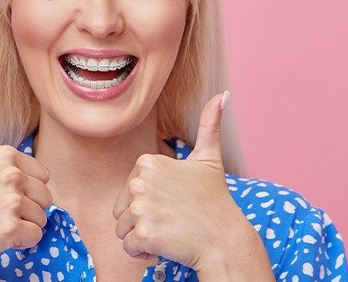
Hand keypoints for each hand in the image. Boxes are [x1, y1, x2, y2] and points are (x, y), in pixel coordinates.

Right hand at [0, 92, 52, 274]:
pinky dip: (22, 242)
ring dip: (24, 225)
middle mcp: (9, 173)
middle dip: (26, 208)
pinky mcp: (11, 226)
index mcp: (3, 153)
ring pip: (42, 216)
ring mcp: (10, 200)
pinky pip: (36, 235)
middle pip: (45, 196)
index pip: (42, 176)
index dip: (23, 189)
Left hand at [112, 92, 271, 276]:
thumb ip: (210, 125)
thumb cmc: (215, 201)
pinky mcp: (143, 233)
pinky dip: (144, 253)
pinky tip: (165, 246)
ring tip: (168, 232)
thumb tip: (222, 95)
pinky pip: (128, 248)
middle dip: (142, 220)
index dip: (148, 201)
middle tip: (171, 219)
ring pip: (123, 230)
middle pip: (122, 209)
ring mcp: (141, 207)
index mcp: (148, 162)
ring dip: (142, 237)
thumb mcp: (209, 159)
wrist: (225, 240)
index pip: (129, 189)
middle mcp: (140, 181)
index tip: (173, 202)